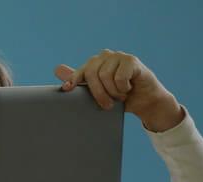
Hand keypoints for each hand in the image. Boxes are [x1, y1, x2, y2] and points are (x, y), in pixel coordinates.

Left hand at [56, 50, 184, 131]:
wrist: (145, 101)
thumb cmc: (120, 98)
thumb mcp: (98, 92)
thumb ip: (80, 81)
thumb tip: (57, 68)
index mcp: (94, 63)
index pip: (81, 71)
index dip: (73, 79)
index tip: (67, 89)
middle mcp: (105, 56)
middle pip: (92, 73)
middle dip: (98, 93)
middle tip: (107, 105)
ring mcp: (118, 56)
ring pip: (105, 75)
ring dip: (113, 92)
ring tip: (120, 96)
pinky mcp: (131, 60)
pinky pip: (119, 77)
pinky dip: (123, 87)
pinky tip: (129, 88)